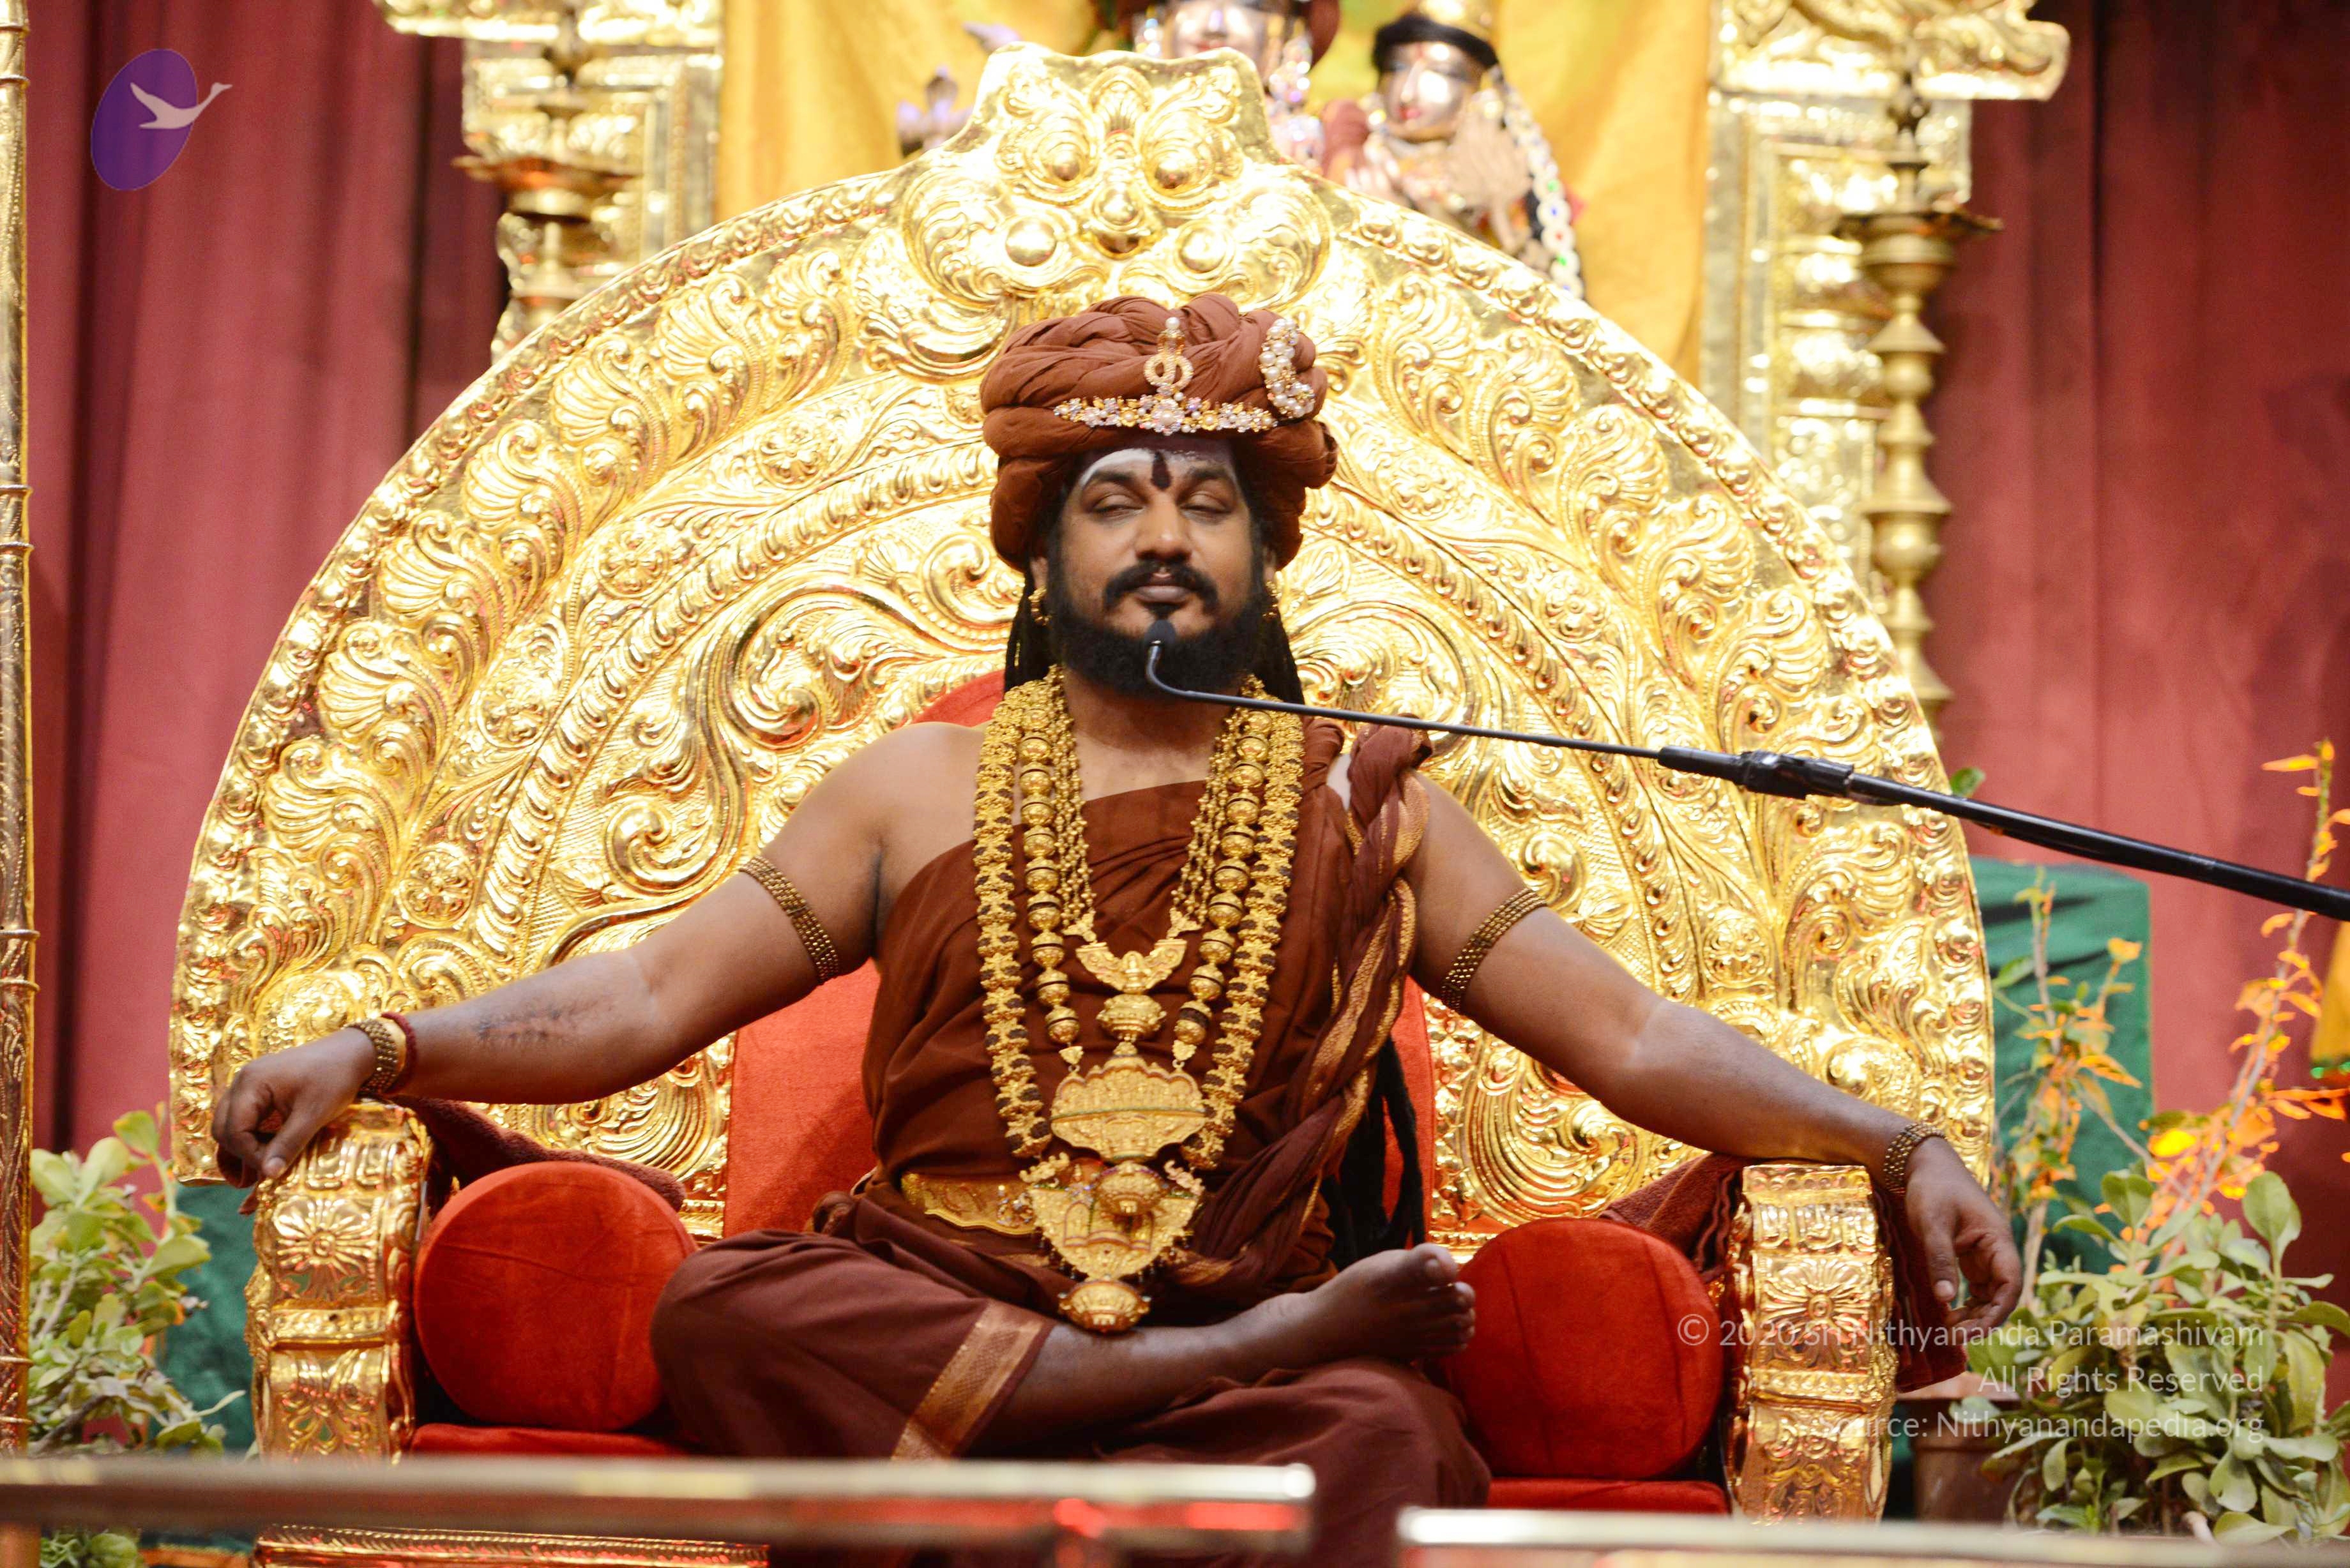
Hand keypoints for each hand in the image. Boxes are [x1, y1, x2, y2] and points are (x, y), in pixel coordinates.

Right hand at [211, 1029, 376, 1186]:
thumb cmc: (334, 1078)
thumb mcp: (313, 1114)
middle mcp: (242, 1082)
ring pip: (229, 1124)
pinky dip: (248, 1137)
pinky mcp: (258, 1089)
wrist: (350, 1052)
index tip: (271, 1171)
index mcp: (251, 1084)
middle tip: (256, 1178)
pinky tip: (262, 1154)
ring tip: (254, 1174)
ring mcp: (248, 1084)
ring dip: (240, 1148)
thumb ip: (288, 1144)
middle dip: (238, 1154)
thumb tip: (268, 1175)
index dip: (249, 1155)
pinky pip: (242, 1117)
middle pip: (223, 1128)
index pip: (234, 1130)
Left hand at [1904, 1137, 2022, 1334]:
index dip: (1998, 1312)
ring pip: (1990, 1294)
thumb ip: (1940, 1260)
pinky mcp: (1970, 1256)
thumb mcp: (1932, 1223)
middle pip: (2002, 1294)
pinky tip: (1950, 1316)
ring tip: (1950, 1332)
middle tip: (1955, 1338)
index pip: (2011, 1283)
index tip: (1975, 1332)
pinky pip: (1976, 1287)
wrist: (1924, 1165)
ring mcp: (1985, 1254)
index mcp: (1998, 1239)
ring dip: (1976, 1315)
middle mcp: (1997, 1249)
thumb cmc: (1932, 1188)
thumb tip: (1946, 1300)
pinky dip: (1967, 1303)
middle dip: (1984, 1319)